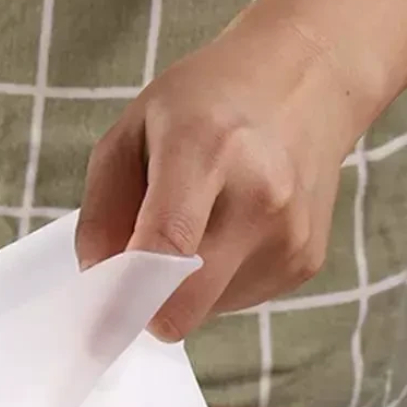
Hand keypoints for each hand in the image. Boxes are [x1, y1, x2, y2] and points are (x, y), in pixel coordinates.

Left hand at [75, 16, 359, 341]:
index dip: (125, 297)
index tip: (96, 329)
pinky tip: (228, 227)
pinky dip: (213, 280)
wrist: (310, 77)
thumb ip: (103, 210)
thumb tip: (99, 280)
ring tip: (199, 219)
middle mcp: (260, 198)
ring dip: (181, 285)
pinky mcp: (304, 263)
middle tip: (129, 275)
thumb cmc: (206, 102)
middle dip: (145, 306)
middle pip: (186, 303)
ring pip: (203, 310)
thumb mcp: (131, 131)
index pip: (166, 246)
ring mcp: (289, 236)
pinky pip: (232, 299)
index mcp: (207, 150)